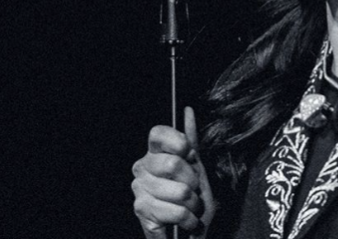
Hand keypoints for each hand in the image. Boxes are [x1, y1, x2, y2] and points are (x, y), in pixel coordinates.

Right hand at [132, 107, 214, 238]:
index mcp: (154, 154)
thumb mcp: (198, 168)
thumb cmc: (192, 201)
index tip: (189, 155)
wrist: (190, 233)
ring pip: (179, 190)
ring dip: (194, 204)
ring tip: (190, 208)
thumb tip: (187, 110)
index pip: (157, 134)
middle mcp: (141, 168)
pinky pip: (175, 211)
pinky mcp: (141, 211)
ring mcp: (139, 189)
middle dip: (193, 181)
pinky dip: (189, 219)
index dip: (178, 143)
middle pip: (173, 163)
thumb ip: (191, 140)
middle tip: (193, 191)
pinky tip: (186, 222)